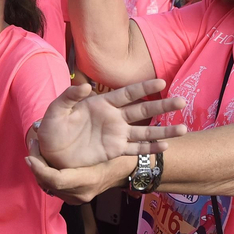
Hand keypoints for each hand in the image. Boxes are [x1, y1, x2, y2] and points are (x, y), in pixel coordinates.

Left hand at [25, 126, 129, 202]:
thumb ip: (90, 126)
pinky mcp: (74, 197)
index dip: (40, 168)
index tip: (30, 155)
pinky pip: (54, 188)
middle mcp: (81, 193)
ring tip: (35, 153)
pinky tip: (44, 162)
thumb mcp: (108, 141)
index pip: (56, 179)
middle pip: (48, 184)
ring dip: (40, 170)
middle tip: (32, 147)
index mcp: (88, 180)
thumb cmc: (119, 154)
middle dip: (36, 166)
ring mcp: (77, 198)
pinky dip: (47, 175)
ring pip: (49, 186)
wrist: (127, 172)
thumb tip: (77, 100)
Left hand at [34, 79, 187, 170]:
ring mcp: (116, 135)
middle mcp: (114, 118)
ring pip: (144, 132)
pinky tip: (166, 146)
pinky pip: (135, 150)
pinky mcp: (114, 151)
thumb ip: (69, 96)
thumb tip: (84, 86)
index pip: (127, 94)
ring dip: (163, 130)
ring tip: (184, 128)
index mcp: (102, 103)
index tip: (161, 82)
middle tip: (182, 101)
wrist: (50, 150)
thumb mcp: (56, 109)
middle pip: (142, 111)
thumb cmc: (53, 126)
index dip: (144, 88)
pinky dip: (150, 149)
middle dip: (162, 106)